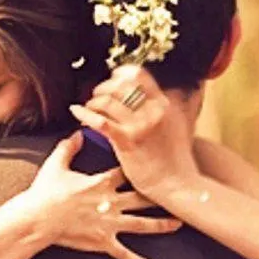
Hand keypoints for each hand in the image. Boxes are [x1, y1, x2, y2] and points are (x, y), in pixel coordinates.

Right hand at [21, 130, 180, 258]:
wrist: (38, 218)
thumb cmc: (46, 192)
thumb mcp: (56, 164)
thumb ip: (69, 147)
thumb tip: (78, 132)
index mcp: (102, 183)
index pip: (126, 171)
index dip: (138, 166)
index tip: (151, 162)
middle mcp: (111, 202)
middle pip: (142, 198)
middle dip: (160, 196)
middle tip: (177, 194)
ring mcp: (110, 223)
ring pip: (142, 225)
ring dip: (161, 225)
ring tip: (178, 224)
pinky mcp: (104, 241)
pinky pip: (124, 254)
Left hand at [70, 66, 200, 203]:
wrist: (178, 184)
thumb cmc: (177, 159)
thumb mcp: (180, 124)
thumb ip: (172, 106)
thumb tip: (173, 92)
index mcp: (163, 104)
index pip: (139, 75)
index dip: (120, 74)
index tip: (113, 78)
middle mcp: (152, 111)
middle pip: (120, 85)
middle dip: (103, 87)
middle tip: (97, 95)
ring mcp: (139, 126)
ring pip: (108, 101)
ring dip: (93, 101)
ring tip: (89, 107)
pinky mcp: (128, 142)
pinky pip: (101, 122)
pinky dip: (86, 114)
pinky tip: (78, 112)